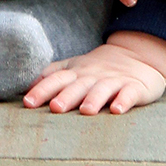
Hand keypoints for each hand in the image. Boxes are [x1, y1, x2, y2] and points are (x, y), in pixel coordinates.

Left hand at [23, 33, 165, 115]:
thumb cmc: (99, 68)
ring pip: (103, 89)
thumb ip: (53, 75)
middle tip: (55, 108)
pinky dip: (123, 101)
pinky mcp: (134, 87)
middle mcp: (93, 76)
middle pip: (78, 85)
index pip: (57, 79)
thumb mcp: (75, 67)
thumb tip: (28, 86)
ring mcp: (115, 81)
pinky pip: (129, 94)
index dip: (42, 89)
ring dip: (94, 99)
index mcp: (77, 73)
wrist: (138, 54)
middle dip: (66, 96)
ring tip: (86, 111)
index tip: (28, 103)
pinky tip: (117, 110)